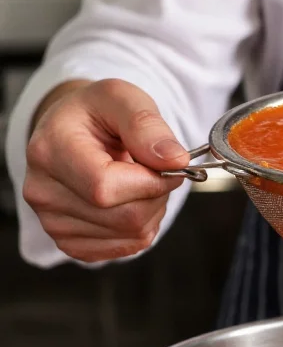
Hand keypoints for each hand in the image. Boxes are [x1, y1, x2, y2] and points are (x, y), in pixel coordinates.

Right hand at [23, 79, 189, 261]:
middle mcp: (42, 191)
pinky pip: (125, 247)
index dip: (150, 181)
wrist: (73, 131)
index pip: (105, 188)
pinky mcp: (69, 241)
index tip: (166, 164)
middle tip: (152, 170)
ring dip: (151, 210)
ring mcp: (52, 221)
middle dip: (156, 194)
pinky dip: (140, 227)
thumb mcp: (123, 98)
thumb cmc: (97, 113)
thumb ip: (148, 125)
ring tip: (138, 182)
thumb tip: (175, 160)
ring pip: (131, 234)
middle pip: (124, 217)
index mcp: (50, 151)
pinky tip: (129, 201)